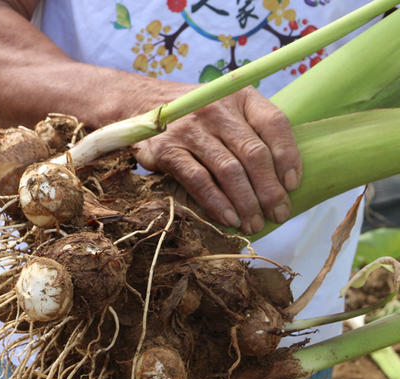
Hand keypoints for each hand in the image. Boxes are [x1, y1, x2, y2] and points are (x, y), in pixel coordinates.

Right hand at [134, 86, 301, 234]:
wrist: (143, 107)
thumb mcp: (229, 110)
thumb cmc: (198, 116)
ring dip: (246, 202)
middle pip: (253, 153)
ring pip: (228, 170)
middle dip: (270, 190)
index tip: (293, 186)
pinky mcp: (169, 150)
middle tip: (279, 214)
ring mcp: (192, 130)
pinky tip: (228, 219)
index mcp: (241, 96)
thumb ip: (253, 132)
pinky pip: (199, 180)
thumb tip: (283, 179)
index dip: (289, 156)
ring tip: (254, 224)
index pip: (275, 124)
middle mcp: (218, 109)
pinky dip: (216, 202)